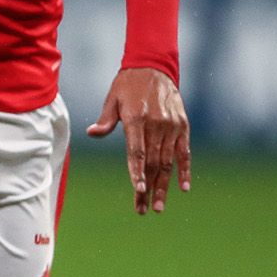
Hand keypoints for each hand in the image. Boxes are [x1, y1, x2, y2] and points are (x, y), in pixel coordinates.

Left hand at [86, 67, 189, 214]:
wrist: (153, 67)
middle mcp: (156, 124)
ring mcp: (172, 126)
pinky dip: (184, 170)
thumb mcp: (112, 99)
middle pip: (153, 162)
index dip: (138, 173)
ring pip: (168, 161)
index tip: (139, 191)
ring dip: (164, 185)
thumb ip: (105, 120)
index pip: (137, 152)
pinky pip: (184, 152)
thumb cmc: (126, 86)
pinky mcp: (182, 126)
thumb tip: (91, 133)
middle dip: (149, 188)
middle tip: (146, 209)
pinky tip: (183, 188)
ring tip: (159, 206)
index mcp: (136, 119)